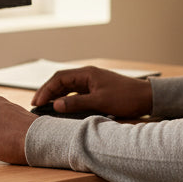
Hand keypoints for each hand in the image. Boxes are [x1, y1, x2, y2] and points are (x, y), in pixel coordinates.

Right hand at [33, 65, 152, 118]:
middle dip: (47, 92)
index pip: (59, 78)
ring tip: (44, 107)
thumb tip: (55, 105)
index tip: (37, 101)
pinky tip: (61, 108)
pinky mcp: (96, 90)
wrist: (146, 98)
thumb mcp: (100, 102)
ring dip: (55, 96)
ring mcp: (91, 82)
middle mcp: (87, 76)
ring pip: (67, 87)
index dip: (46, 89)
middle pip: (61, 81)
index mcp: (87, 73)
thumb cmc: (126, 97)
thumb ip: (77, 103)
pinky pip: (75, 93)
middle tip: (35, 104)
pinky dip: (66, 99)